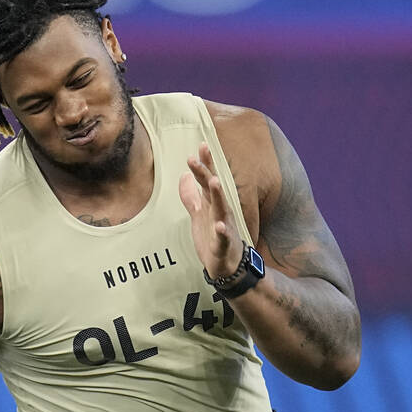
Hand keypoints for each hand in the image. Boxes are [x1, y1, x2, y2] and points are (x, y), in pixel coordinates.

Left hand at [178, 142, 243, 278]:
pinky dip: (222, 232)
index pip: (208, 180)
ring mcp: (223, 227)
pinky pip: (223, 238)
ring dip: (217, 195)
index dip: (204, 163)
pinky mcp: (223, 245)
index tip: (200, 145)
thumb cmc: (213, 237)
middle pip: (213, 189)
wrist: (227, 265)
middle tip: (197, 157)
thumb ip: (191, 196)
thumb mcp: (198, 214)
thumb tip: (184, 176)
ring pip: (221, 209)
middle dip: (206, 173)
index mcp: (212, 204)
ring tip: (213, 182)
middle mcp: (219, 212)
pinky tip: (220, 226)